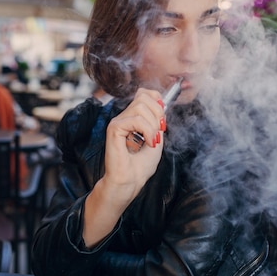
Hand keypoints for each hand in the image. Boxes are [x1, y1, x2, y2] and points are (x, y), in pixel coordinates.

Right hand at [82, 88, 165, 246]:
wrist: (130, 181)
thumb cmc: (141, 166)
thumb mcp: (157, 138)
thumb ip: (158, 121)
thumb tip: (161, 104)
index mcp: (132, 118)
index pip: (144, 93)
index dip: (157, 101)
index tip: (162, 121)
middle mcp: (124, 117)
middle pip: (143, 96)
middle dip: (158, 113)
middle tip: (159, 132)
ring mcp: (118, 122)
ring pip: (140, 106)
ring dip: (153, 125)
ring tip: (152, 141)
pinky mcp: (114, 129)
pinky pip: (135, 119)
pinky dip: (147, 131)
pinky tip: (148, 143)